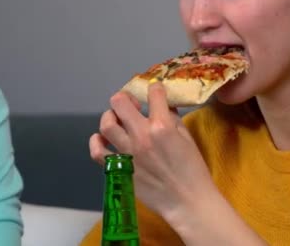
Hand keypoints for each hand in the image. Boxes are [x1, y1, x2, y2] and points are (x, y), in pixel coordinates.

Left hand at [89, 81, 215, 219]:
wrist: (186, 201)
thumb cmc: (192, 170)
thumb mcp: (187, 138)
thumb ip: (173, 118)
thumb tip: (163, 105)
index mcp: (162, 126)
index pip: (153, 93)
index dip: (155, 88)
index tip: (155, 91)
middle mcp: (141, 135)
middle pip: (120, 102)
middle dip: (125, 97)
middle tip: (132, 103)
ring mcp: (127, 152)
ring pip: (106, 124)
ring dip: (111, 116)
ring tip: (118, 119)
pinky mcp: (119, 168)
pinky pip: (97, 152)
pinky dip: (96, 141)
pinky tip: (102, 138)